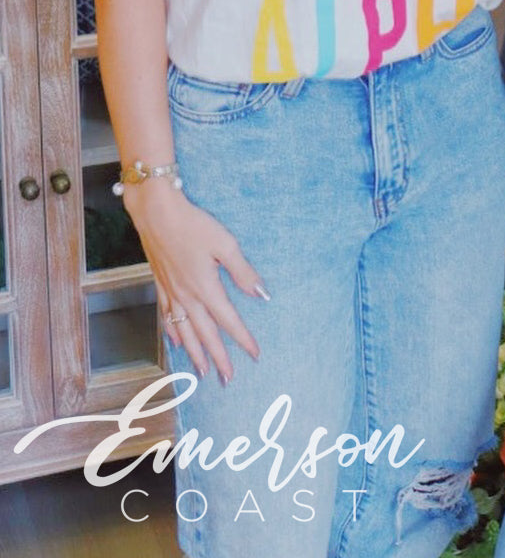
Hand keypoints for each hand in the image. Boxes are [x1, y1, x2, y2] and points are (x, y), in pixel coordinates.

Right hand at [123, 183, 266, 381]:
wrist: (155, 212)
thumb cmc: (193, 224)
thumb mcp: (225, 244)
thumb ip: (243, 272)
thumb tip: (261, 295)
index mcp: (206, 288)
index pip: (229, 321)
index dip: (243, 339)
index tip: (255, 355)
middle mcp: (186, 296)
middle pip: (205, 335)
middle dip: (218, 358)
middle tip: (228, 380)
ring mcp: (171, 292)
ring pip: (183, 332)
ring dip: (194, 353)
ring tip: (201, 372)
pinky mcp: (160, 284)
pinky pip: (167, 317)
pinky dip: (173, 333)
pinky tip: (176, 342)